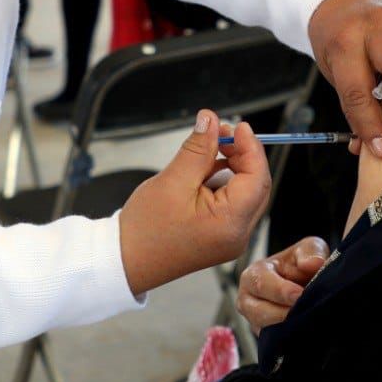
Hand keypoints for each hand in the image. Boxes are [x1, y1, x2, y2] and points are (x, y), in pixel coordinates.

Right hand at [119, 112, 270, 296]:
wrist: (125, 261)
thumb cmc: (145, 230)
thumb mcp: (173, 180)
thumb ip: (198, 148)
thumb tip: (211, 120)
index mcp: (230, 224)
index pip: (257, 177)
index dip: (250, 147)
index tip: (237, 126)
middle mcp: (237, 235)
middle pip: (255, 185)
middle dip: (241, 155)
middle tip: (219, 133)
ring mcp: (230, 239)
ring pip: (244, 192)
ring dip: (230, 168)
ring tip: (203, 153)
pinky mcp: (220, 237)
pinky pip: (232, 203)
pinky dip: (221, 183)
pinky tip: (200, 173)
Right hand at [236, 236, 329, 332]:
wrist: (305, 283)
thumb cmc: (302, 263)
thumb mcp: (309, 249)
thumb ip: (311, 252)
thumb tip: (312, 264)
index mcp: (253, 274)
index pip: (261, 283)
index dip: (281, 291)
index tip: (299, 295)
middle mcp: (248, 300)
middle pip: (259, 312)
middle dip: (283, 314)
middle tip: (305, 312)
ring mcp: (255, 321)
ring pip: (266, 331)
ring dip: (287, 328)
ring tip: (308, 322)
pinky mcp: (266, 338)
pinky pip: (274, 344)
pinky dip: (289, 340)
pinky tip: (305, 333)